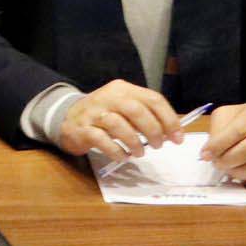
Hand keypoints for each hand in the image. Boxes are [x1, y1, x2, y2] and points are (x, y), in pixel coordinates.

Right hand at [57, 80, 181, 162]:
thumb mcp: (124, 108)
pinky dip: (116, 151)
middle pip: (137, 110)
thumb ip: (145, 116)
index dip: (169, 119)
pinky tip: (123, 156)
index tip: (177, 137)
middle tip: (159, 146)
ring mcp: (93, 113)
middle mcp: (108, 97)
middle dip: (153, 131)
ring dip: (135, 142)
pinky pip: (102, 140)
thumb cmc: (103, 115)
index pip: (153, 99)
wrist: (67, 118)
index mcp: (123, 89)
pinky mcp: (83, 129)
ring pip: (119, 125)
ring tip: (140, 153)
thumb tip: (171, 132)